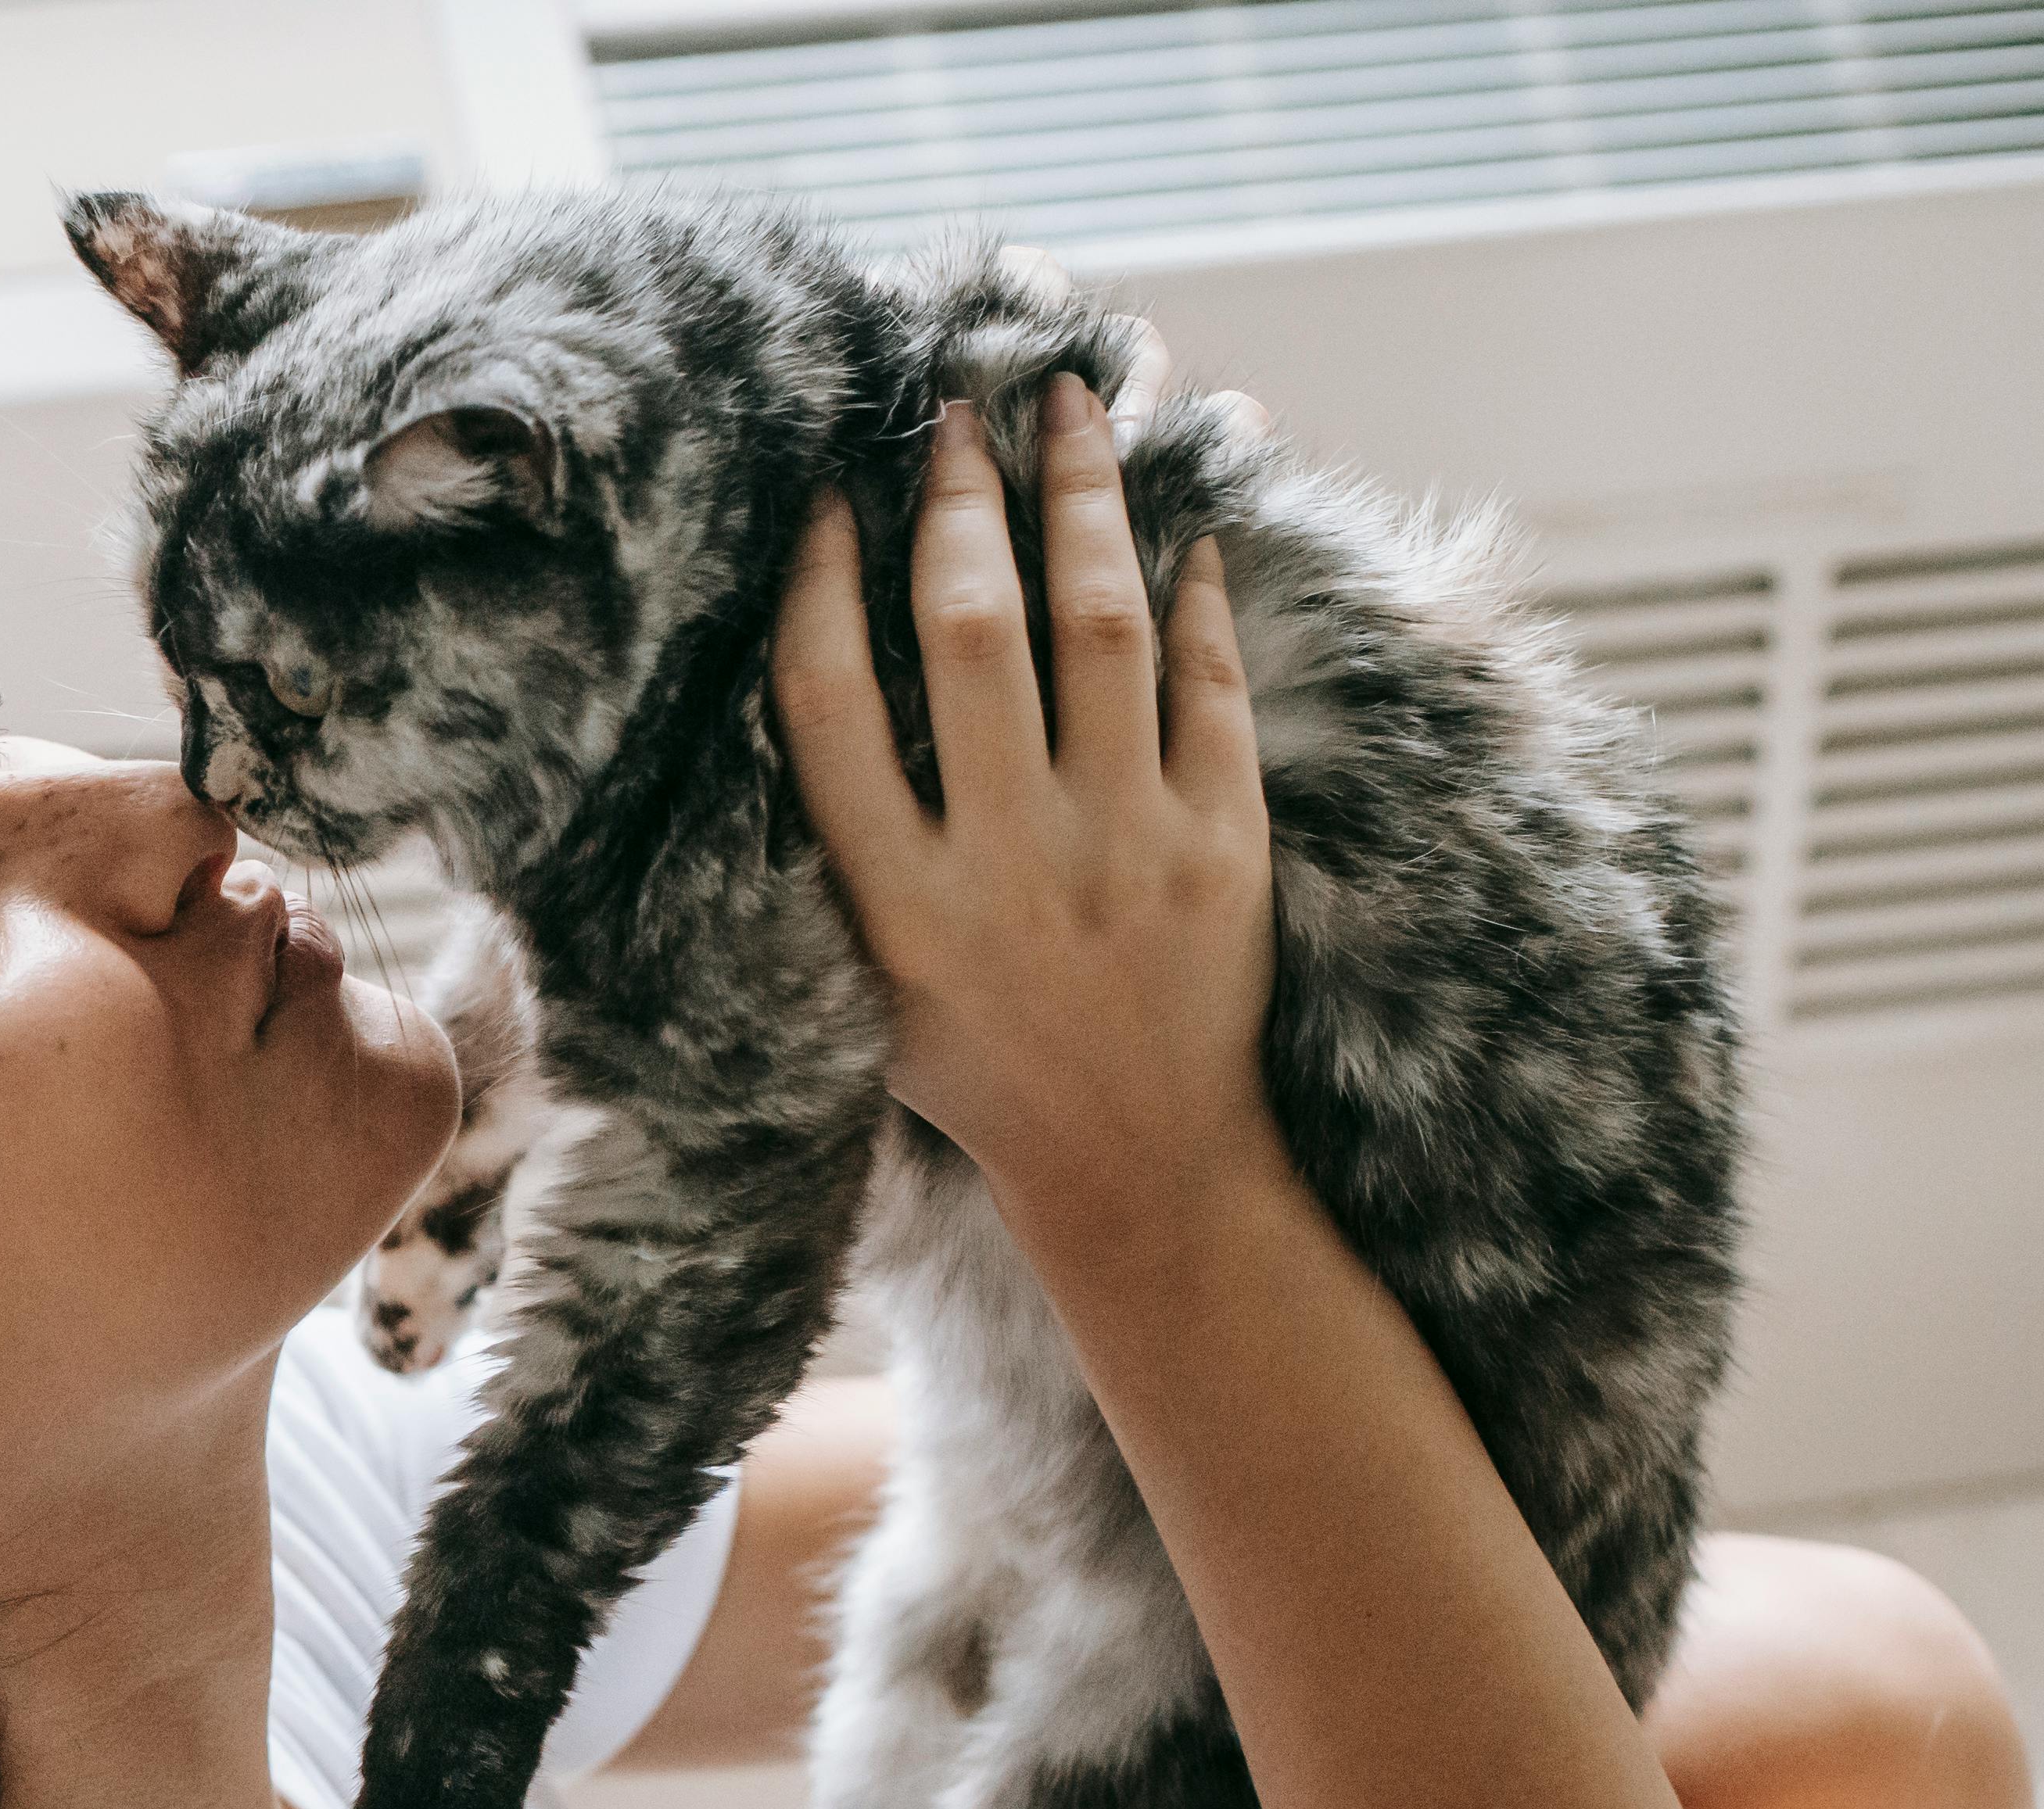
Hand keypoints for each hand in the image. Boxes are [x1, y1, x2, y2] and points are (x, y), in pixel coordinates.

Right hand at [770, 367, 1281, 1259]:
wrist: (1139, 1164)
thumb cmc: (982, 1069)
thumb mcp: (868, 985)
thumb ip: (844, 855)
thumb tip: (817, 679)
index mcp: (894, 906)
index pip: (829, 703)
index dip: (820, 581)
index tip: (825, 493)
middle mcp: (1005, 867)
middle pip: (966, 634)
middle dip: (957, 502)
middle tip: (953, 414)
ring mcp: (1126, 849)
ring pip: (1100, 626)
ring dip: (1083, 499)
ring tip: (1075, 409)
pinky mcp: (1226, 847)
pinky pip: (1209, 686)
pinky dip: (1194, 595)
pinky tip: (1183, 529)